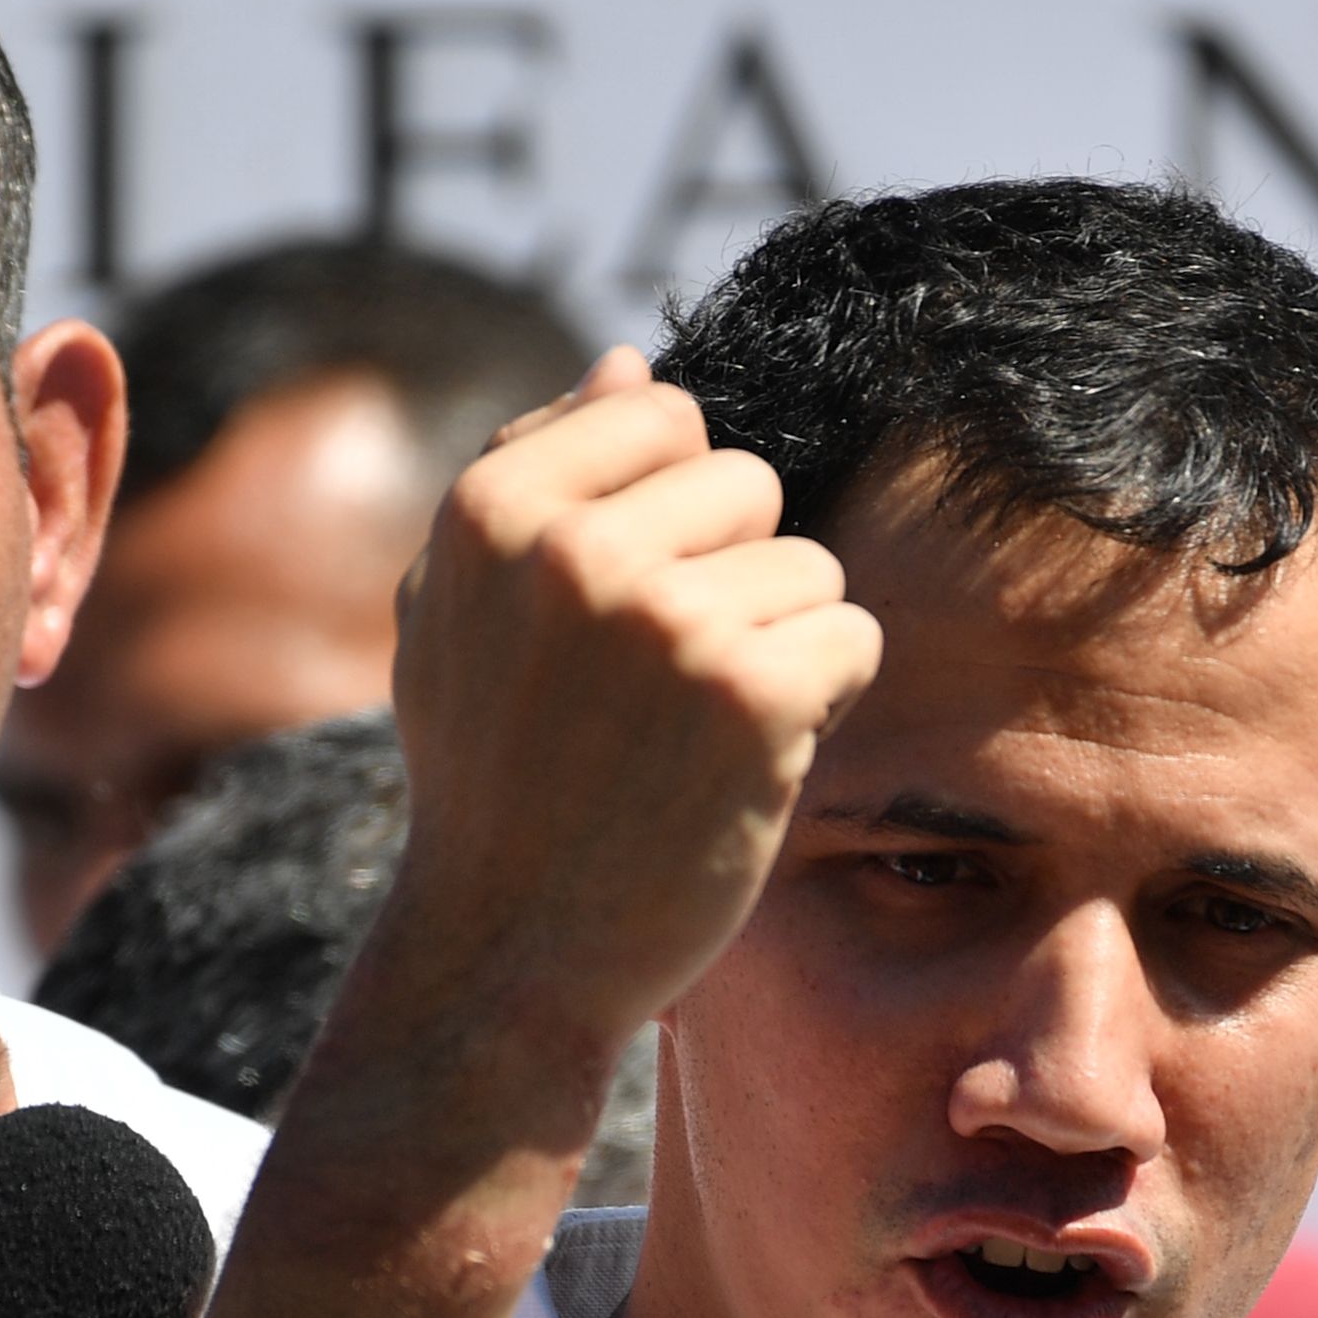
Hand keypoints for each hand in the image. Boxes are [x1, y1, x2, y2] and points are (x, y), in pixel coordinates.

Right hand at [381, 347, 882, 1061]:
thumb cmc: (495, 776)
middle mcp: (574, 548)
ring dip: (782, 646)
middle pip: (751, 483)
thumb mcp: (463, 611)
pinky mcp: (752, 695)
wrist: (509, 953)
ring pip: (811, 567)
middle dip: (734, 574)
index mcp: (493, 508)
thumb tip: (628, 365)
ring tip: (697, 731)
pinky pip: (854, 636)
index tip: (628, 605)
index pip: (662, 413)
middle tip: (664, 687)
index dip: (672, 510)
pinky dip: (825, 701)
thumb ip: (536, 475)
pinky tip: (751, 761)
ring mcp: (666, 620)